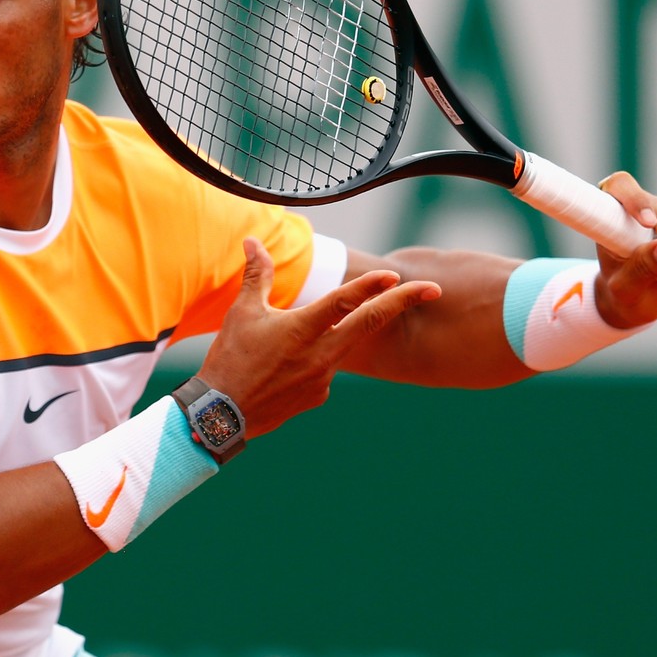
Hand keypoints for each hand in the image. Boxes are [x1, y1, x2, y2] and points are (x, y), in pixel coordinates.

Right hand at [196, 237, 440, 440]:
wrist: (222, 416)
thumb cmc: (230, 359)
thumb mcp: (242, 313)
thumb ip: (257, 275)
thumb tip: (254, 241)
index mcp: (302, 329)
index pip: (344, 301)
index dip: (371, 286)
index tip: (396, 275)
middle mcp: (321, 355)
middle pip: (370, 323)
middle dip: (404, 302)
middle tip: (434, 289)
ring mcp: (323, 379)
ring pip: (341, 345)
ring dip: (335, 335)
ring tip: (279, 349)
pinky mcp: (318, 397)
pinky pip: (324, 370)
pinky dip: (312, 362)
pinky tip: (280, 370)